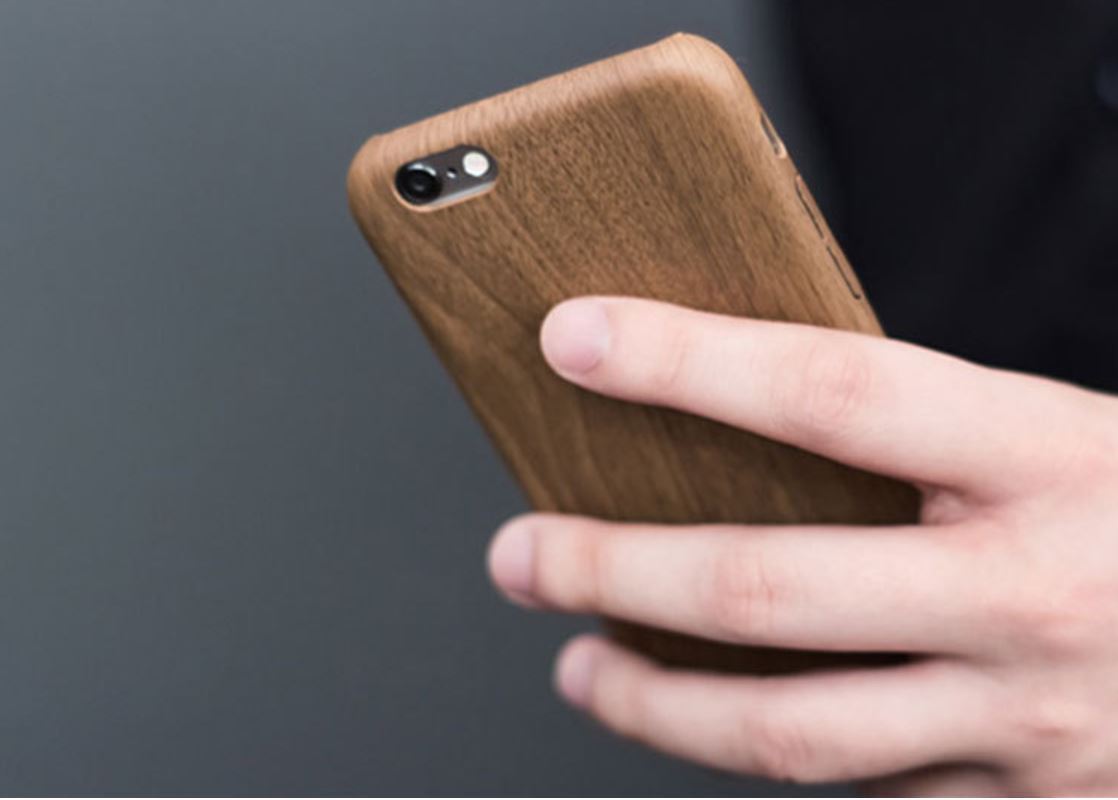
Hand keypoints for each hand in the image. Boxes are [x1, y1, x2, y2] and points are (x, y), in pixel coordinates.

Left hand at [487, 297, 1117, 794]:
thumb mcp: (1056, 436)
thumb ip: (920, 437)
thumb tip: (732, 417)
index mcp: (1045, 457)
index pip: (828, 394)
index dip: (687, 361)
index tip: (577, 341)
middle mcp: (1030, 595)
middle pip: (768, 590)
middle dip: (612, 572)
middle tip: (520, 557)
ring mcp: (1025, 722)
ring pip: (790, 732)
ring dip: (652, 707)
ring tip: (581, 666)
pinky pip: (857, 788)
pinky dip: (762, 752)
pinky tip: (713, 721)